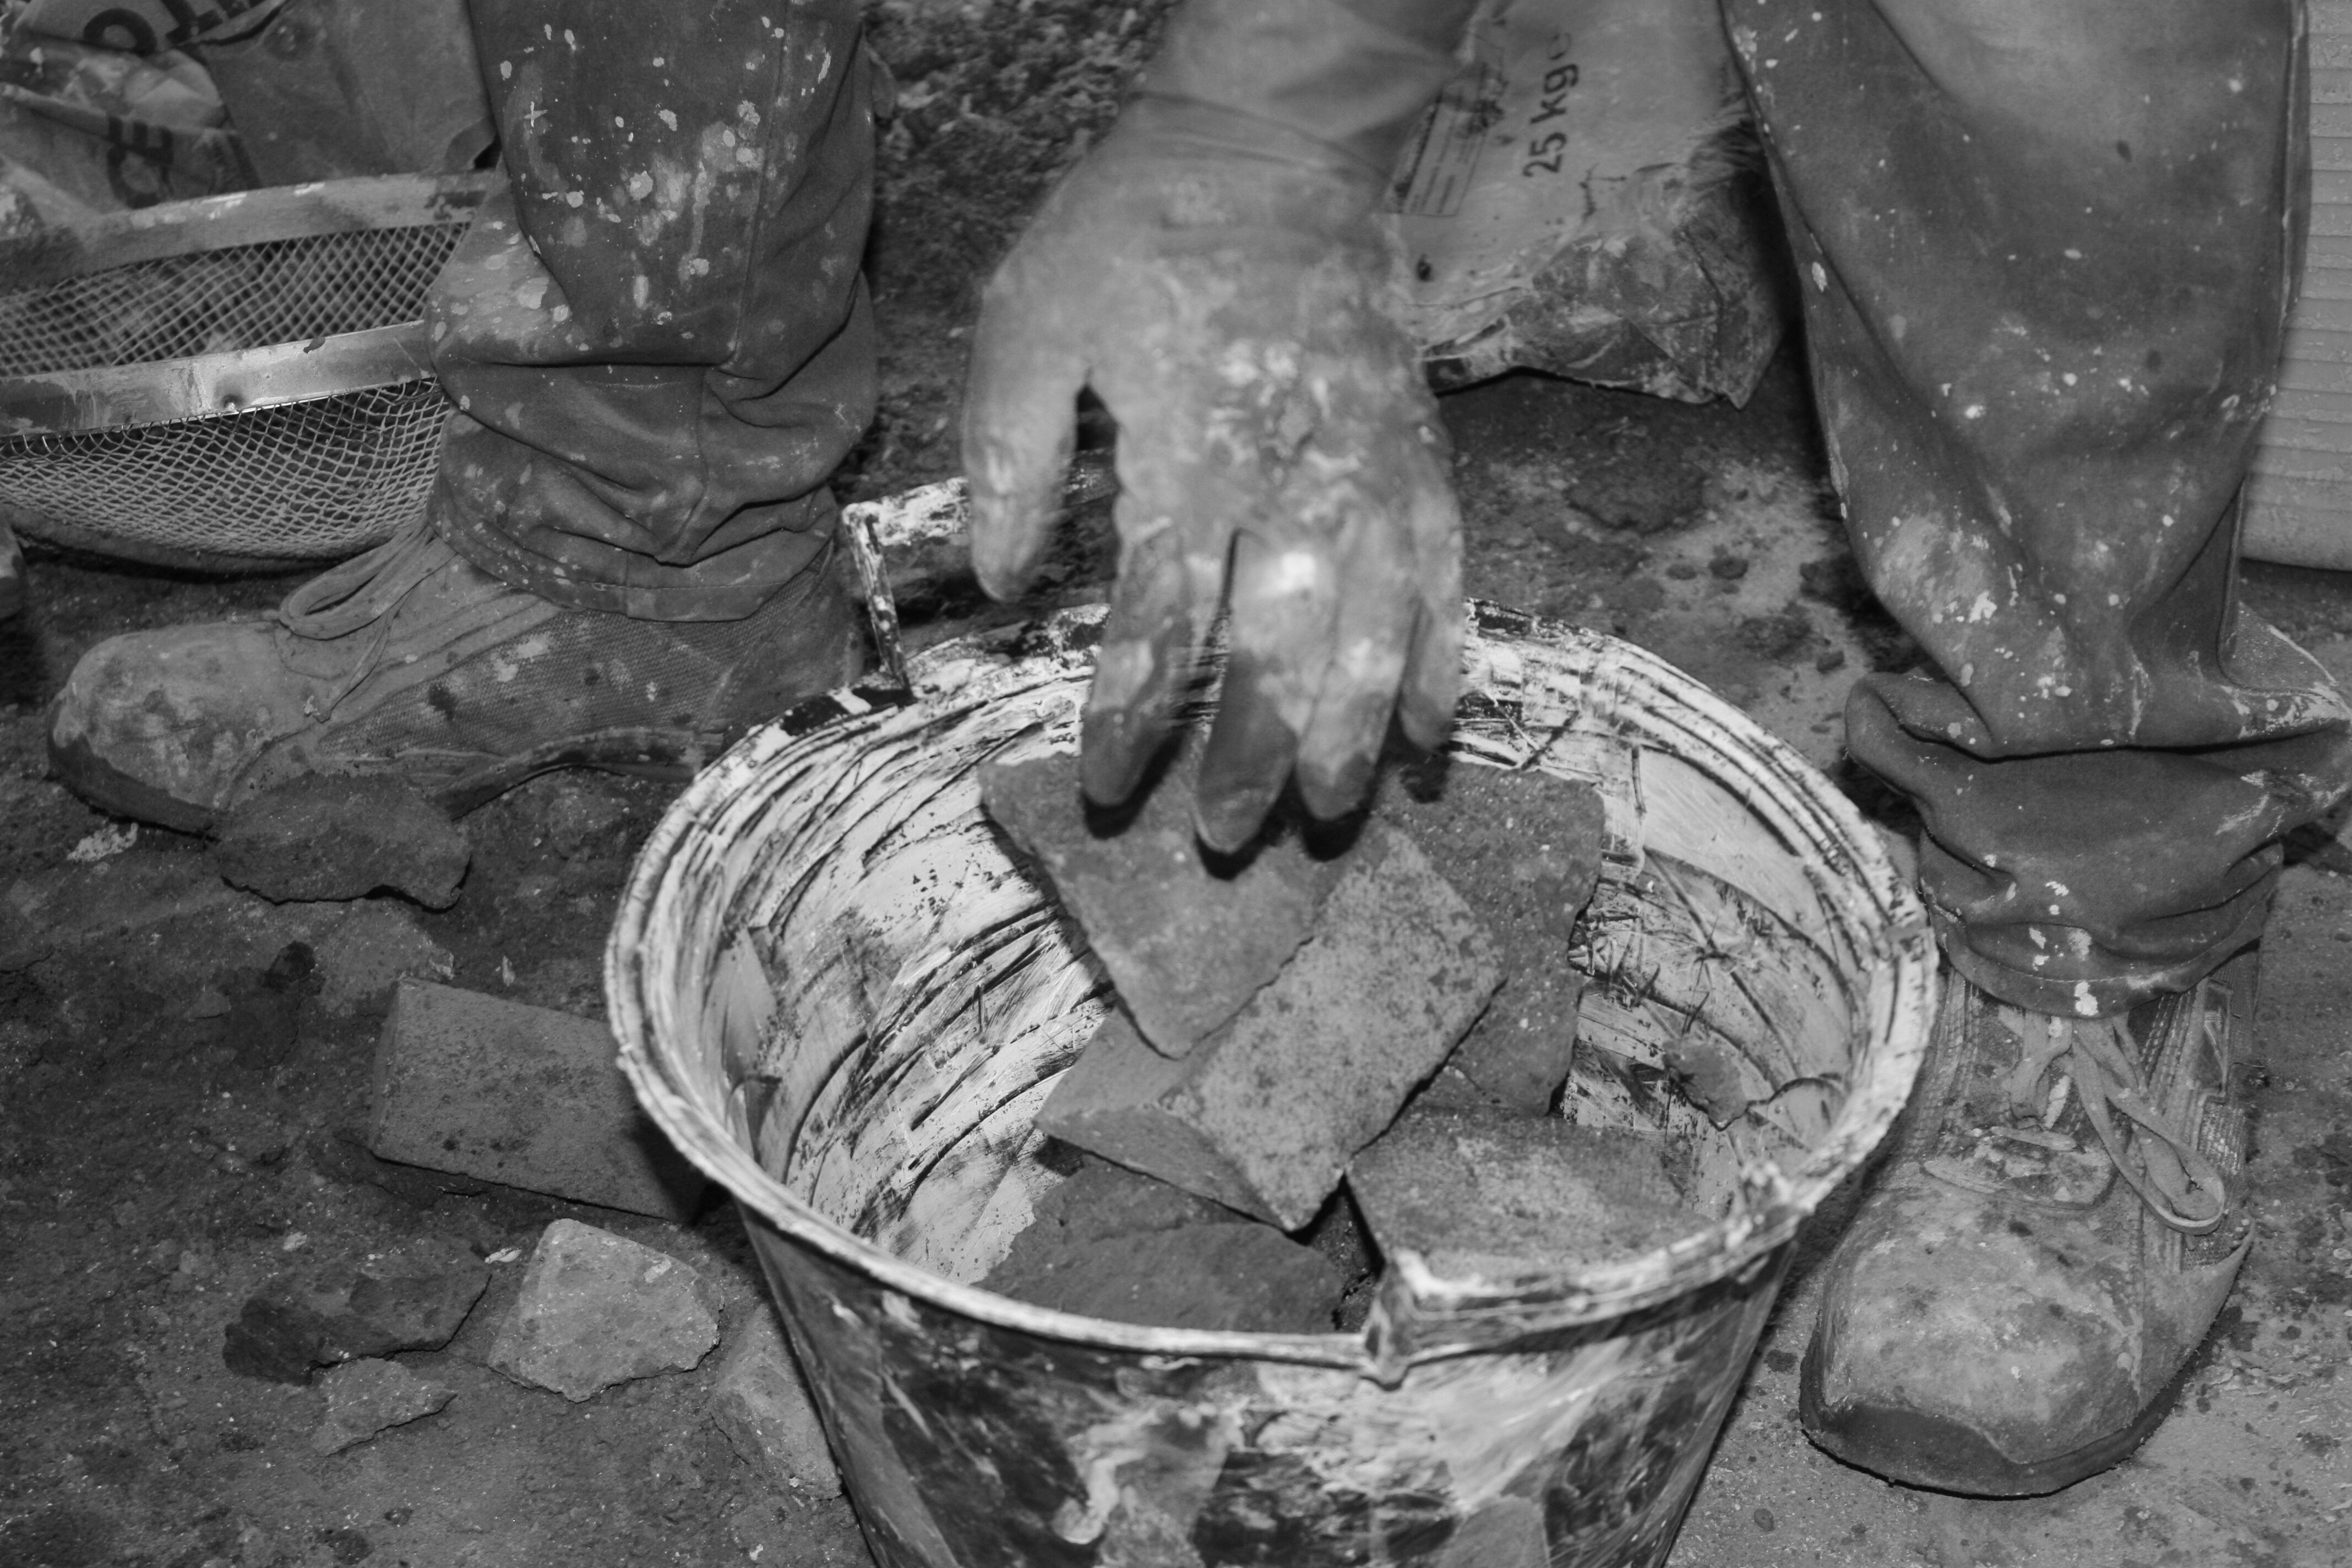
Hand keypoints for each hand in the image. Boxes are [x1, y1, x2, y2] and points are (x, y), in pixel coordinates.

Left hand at [962, 105, 1463, 852]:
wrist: (1278, 147)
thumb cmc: (1139, 233)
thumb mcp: (1032, 315)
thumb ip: (1010, 452)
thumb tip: (1001, 585)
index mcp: (1193, 450)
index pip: (1160, 616)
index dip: (1134, 713)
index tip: (1106, 787)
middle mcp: (1296, 478)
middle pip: (1281, 647)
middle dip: (1252, 755)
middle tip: (1225, 840)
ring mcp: (1376, 477)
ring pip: (1377, 632)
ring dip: (1352, 734)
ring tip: (1328, 813)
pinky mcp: (1425, 466)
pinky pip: (1449, 583)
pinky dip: (1444, 662)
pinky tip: (1429, 735)